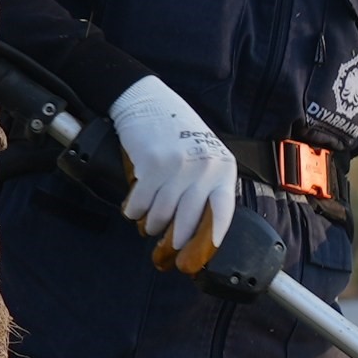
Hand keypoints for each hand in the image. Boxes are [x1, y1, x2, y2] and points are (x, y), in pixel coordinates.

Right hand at [107, 75, 236, 272]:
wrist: (150, 102)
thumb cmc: (179, 133)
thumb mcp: (206, 157)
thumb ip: (208, 187)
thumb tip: (201, 230)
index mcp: (222, 168)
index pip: (223, 212)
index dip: (212, 238)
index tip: (200, 255)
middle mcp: (204, 168)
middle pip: (188, 221)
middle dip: (176, 239)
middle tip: (169, 245)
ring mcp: (178, 167)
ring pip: (162, 215)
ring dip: (152, 225)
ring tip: (150, 223)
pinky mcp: (152, 165)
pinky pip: (141, 204)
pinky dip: (134, 211)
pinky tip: (135, 208)